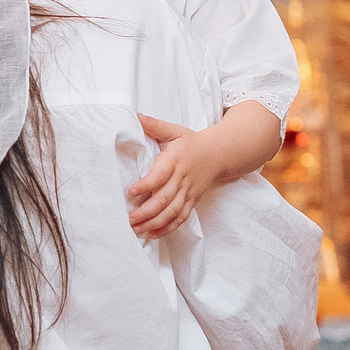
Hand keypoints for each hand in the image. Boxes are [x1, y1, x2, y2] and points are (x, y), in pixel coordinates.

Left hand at [127, 114, 224, 240]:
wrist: (219, 153)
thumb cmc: (191, 142)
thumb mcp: (174, 130)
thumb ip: (154, 125)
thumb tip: (135, 116)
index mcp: (175, 161)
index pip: (160, 175)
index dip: (146, 185)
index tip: (131, 191)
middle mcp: (182, 179)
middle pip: (165, 199)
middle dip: (147, 212)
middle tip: (129, 218)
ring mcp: (188, 193)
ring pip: (172, 212)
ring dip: (154, 223)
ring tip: (137, 229)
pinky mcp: (192, 202)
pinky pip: (181, 218)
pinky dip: (167, 228)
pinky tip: (152, 234)